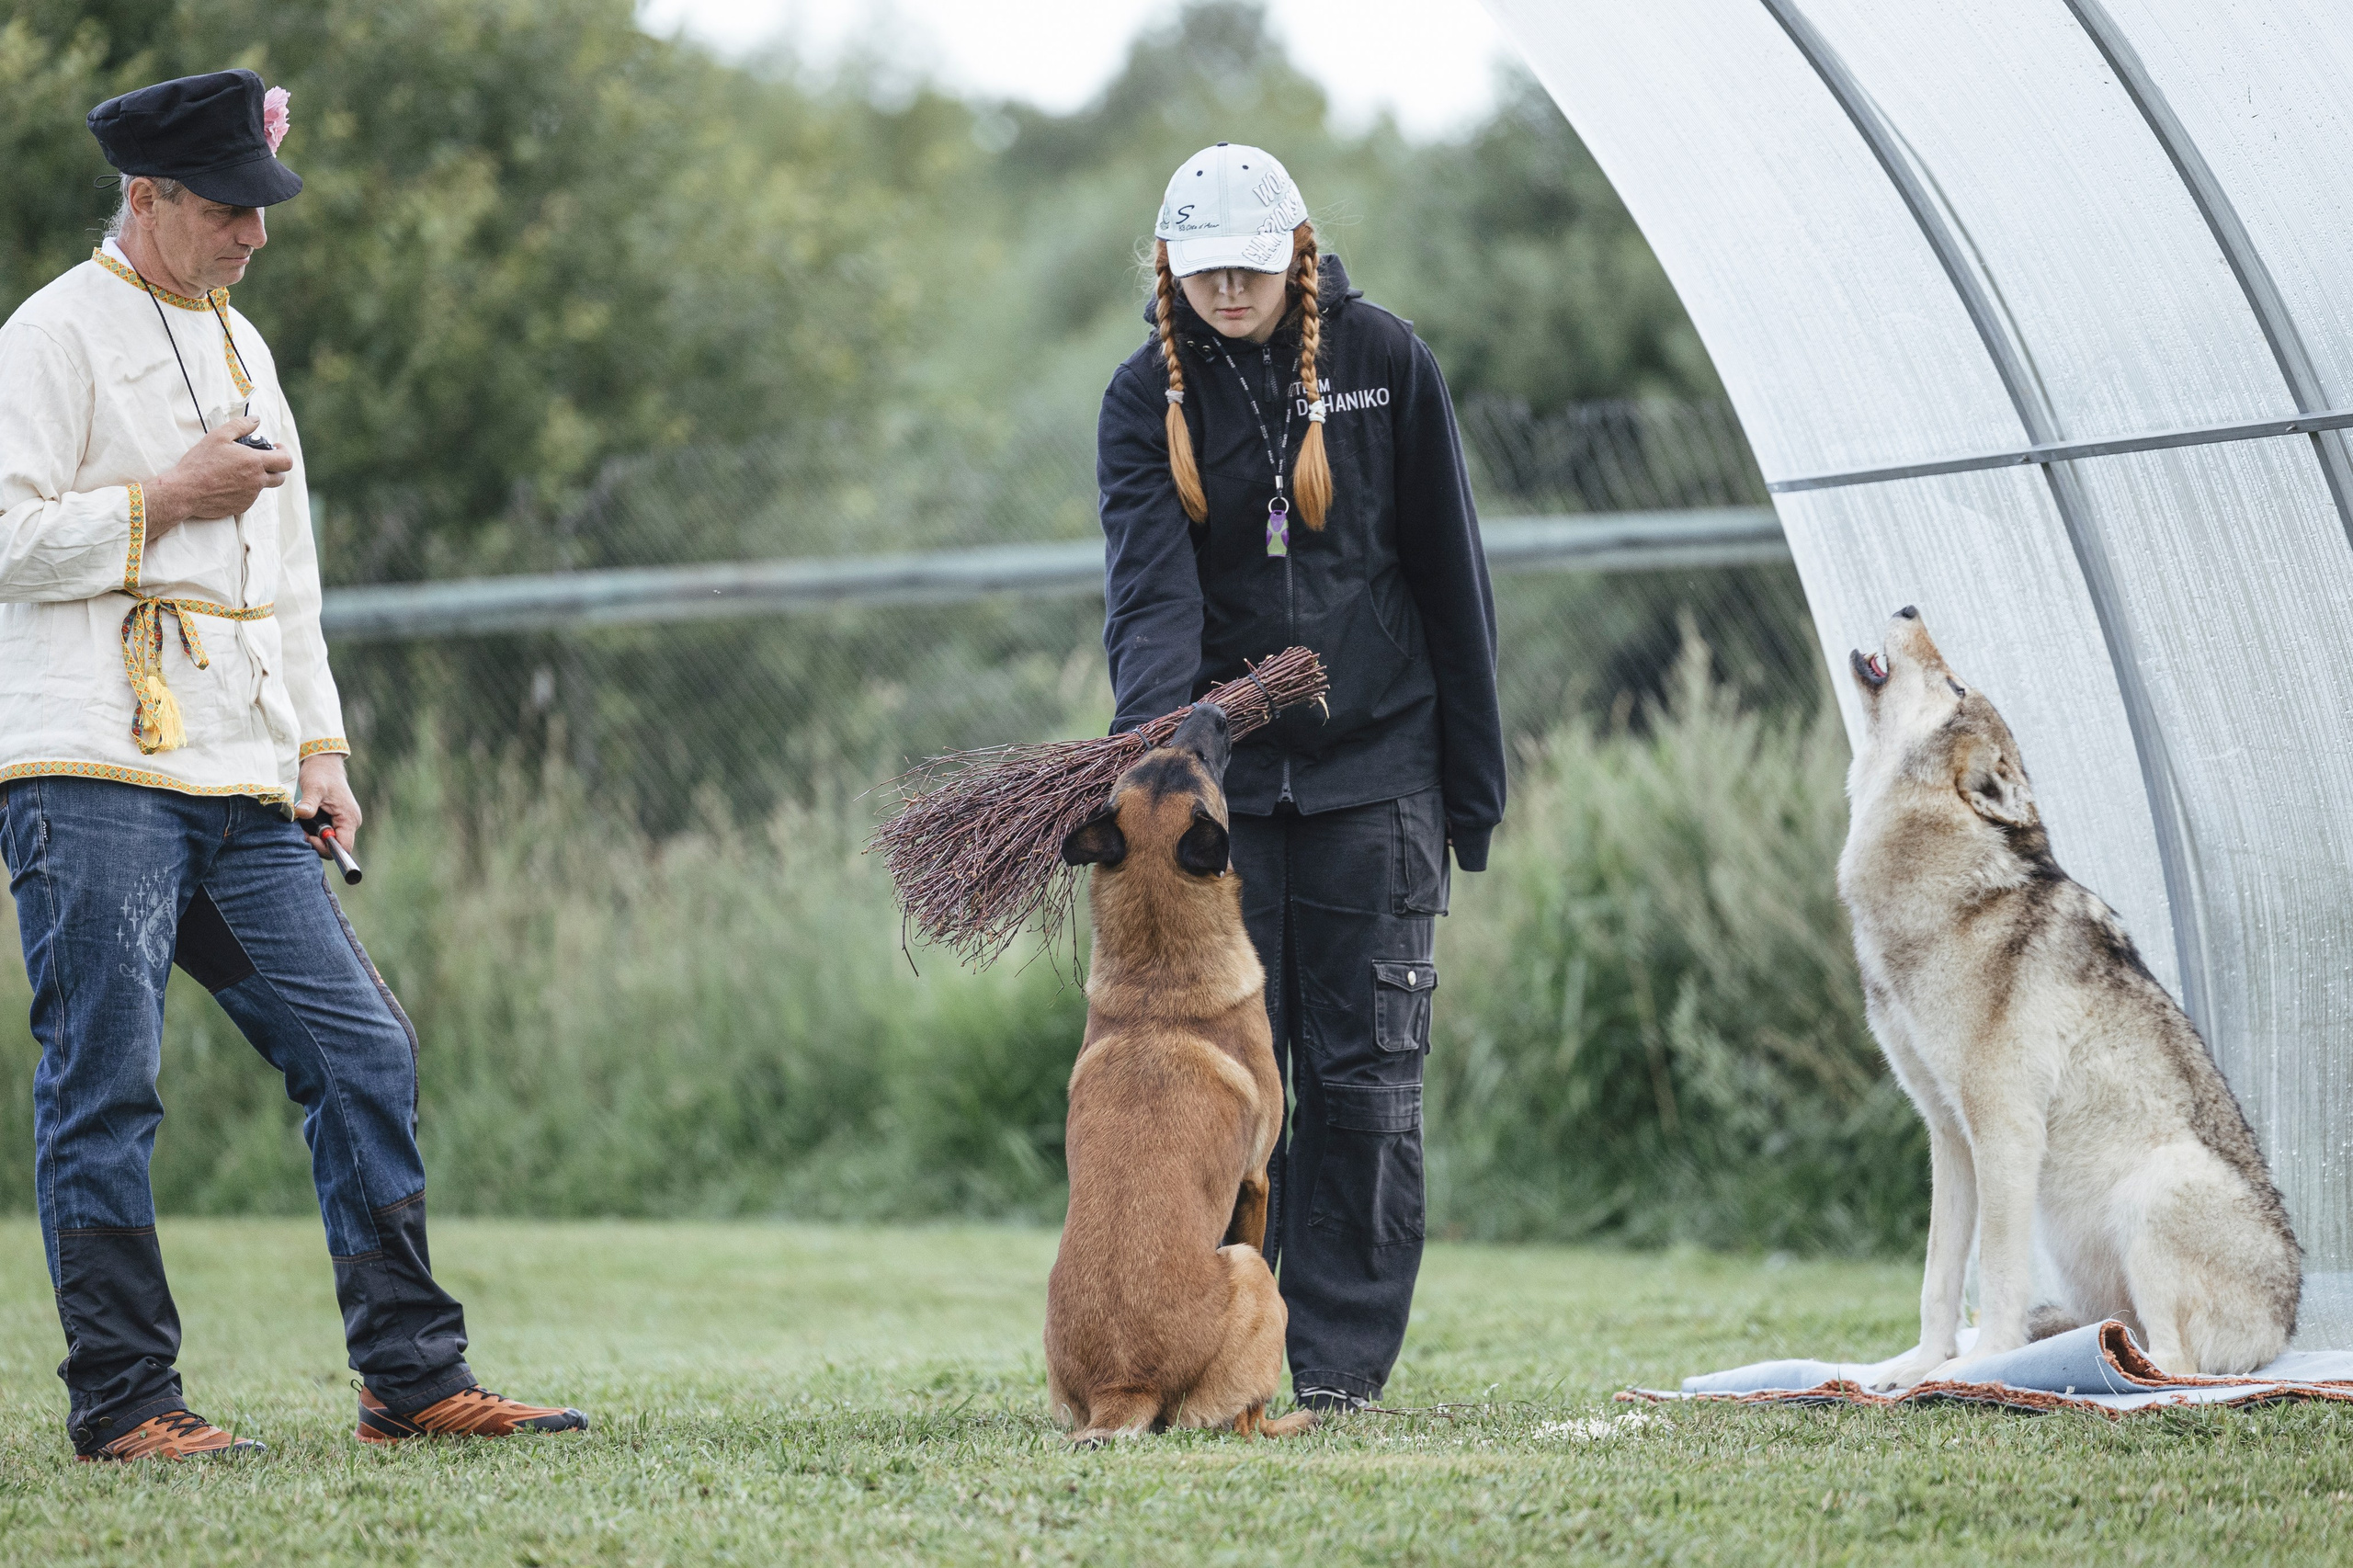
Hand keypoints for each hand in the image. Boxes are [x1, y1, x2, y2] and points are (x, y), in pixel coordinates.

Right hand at [144, 417, 292, 537]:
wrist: (185, 491)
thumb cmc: (200, 463)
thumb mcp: (218, 436)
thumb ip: (240, 425)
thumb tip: (256, 420)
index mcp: (254, 463)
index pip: (286, 461)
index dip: (284, 453)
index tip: (276, 448)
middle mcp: (257, 482)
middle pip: (280, 477)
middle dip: (275, 468)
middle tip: (260, 460)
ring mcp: (250, 496)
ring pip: (263, 487)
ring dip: (256, 478)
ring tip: (235, 470)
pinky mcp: (242, 507)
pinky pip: (249, 497)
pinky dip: (243, 489)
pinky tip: (226, 483)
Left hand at [294, 752, 360, 857]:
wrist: (324, 763)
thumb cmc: (320, 774)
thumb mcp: (313, 787)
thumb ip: (309, 803)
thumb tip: (302, 814)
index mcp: (349, 818)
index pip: (343, 847)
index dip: (326, 847)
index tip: (309, 837)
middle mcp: (351, 823)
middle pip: (337, 846)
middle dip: (317, 843)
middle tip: (302, 831)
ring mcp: (346, 821)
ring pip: (332, 841)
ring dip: (316, 837)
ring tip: (303, 825)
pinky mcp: (339, 819)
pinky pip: (329, 833)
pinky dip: (317, 832)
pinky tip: (307, 822)